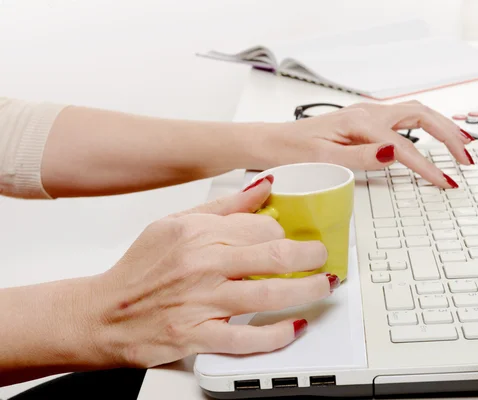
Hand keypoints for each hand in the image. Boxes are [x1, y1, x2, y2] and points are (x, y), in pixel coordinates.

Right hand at [88, 177, 336, 367]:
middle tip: (321, 258)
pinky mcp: (195, 335)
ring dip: (305, 291)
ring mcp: (199, 301)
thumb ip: (224, 207)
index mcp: (196, 232)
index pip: (260, 226)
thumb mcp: (175, 224)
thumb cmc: (139, 269)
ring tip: (322, 286)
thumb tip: (264, 188)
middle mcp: (200, 264)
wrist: (102, 314)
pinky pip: (246, 337)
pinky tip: (293, 327)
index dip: (284, 233)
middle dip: (309, 256)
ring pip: (267, 294)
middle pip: (272, 255)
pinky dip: (276, 335)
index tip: (293, 239)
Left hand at [269, 101, 473, 188]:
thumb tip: (395, 154)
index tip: (446, 182)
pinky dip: (426, 127)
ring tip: (462, 145)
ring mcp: (368, 115)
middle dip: (450, 134)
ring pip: (416, 113)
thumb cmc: (294, 151)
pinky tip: (434, 137)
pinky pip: (404, 119)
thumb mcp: (324, 159)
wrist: (274, 142)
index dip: (427, 166)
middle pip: (422, 116)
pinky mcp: (366, 122)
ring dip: (442, 127)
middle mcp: (368, 113)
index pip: (404, 146)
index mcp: (360, 123)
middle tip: (468, 157)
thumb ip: (361, 156)